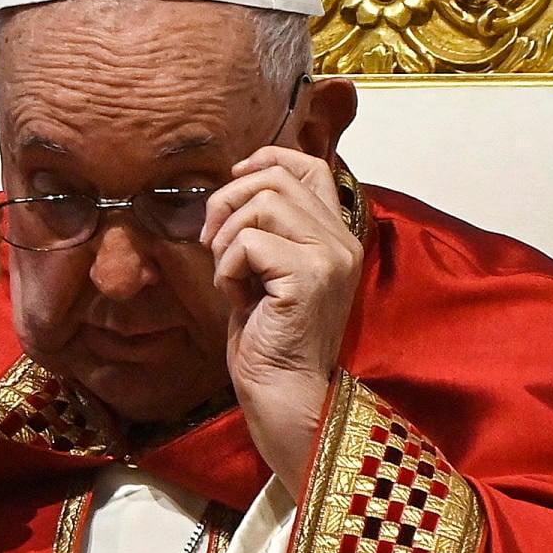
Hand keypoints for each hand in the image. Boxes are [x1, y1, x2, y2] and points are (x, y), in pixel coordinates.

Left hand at [202, 146, 361, 498]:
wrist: (283, 393)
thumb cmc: (269, 339)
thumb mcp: (267, 272)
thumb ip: (266, 230)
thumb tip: (232, 186)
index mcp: (336, 236)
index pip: (311, 166)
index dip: (267, 159)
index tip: (234, 179)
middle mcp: (341, 241)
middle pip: (276, 179)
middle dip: (227, 201)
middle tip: (211, 241)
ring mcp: (329, 257)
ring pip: (262, 203)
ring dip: (227, 238)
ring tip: (230, 276)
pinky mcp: (308, 276)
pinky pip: (249, 242)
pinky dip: (228, 268)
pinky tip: (237, 298)